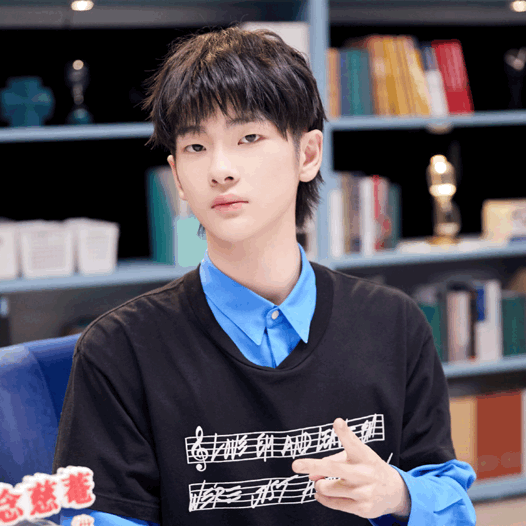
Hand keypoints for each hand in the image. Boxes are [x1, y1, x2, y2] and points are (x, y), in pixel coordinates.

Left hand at [291, 418, 410, 519]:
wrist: (394, 491)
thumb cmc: (367, 468)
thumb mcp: (355, 457)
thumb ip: (332, 461)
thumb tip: (311, 475)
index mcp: (364, 455)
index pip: (353, 442)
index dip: (344, 433)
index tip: (338, 422)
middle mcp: (364, 473)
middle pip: (334, 468)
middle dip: (314, 466)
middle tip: (295, 464)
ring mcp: (364, 492)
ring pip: (327, 488)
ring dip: (319, 485)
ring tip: (324, 482)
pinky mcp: (362, 508)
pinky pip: (332, 503)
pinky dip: (322, 497)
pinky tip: (322, 494)